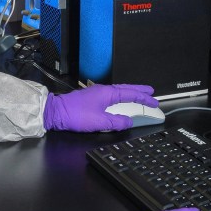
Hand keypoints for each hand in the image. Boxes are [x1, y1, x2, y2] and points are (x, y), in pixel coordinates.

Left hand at [43, 84, 157, 131]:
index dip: (144, 98)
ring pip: (119, 91)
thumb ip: (117, 122)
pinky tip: (120, 100)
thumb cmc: (75, 115)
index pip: (131, 94)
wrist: (55, 113)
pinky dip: (121, 96)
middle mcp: (103, 90)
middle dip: (139, 91)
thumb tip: (129, 121)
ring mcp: (96, 93)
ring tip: (139, 95)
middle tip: (151, 92)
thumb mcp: (99, 122)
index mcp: (107, 93)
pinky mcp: (91, 98)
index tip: (154, 101)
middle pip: (126, 89)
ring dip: (130, 93)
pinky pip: (112, 95)